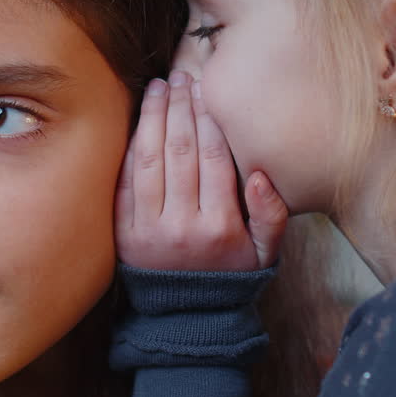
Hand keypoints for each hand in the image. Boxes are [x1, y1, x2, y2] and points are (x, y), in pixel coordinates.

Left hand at [116, 71, 287, 270]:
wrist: (186, 319)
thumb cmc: (231, 276)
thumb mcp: (265, 254)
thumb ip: (271, 214)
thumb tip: (258, 172)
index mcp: (220, 227)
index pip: (214, 158)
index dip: (208, 118)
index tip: (205, 90)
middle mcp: (183, 226)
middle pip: (181, 151)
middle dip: (180, 107)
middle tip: (180, 77)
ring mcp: (148, 230)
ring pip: (150, 160)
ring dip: (153, 117)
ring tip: (158, 88)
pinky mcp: (123, 233)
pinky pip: (125, 181)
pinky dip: (131, 147)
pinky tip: (139, 122)